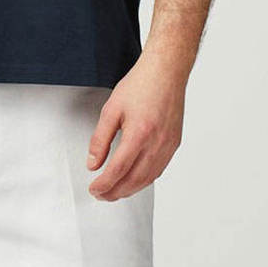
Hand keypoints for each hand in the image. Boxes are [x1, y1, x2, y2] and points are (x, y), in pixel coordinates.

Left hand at [85, 51, 186, 200]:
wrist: (166, 71)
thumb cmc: (140, 84)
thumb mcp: (111, 109)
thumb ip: (100, 139)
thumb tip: (93, 163)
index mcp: (139, 134)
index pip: (118, 170)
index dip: (104, 184)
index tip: (94, 189)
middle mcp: (156, 144)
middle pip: (134, 180)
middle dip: (115, 192)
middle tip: (101, 194)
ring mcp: (168, 146)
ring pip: (148, 179)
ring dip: (130, 189)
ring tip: (115, 191)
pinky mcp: (174, 144)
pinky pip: (159, 170)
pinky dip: (145, 179)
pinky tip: (135, 179)